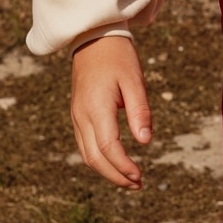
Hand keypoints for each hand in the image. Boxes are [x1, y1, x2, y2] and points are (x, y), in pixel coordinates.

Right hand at [71, 36, 151, 189]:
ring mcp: (77, 116)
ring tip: (130, 180)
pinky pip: (85, 145)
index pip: (109, 148)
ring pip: (87, 155)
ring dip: (107, 171)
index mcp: (96, 107)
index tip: (140, 177)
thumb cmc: (118, 57)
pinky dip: (99, 160)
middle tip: (138, 184)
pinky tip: (115, 163)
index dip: (124, 166)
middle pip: (94, 158)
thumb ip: (140, 111)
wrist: (93, 38)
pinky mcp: (78, 115)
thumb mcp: (134, 80)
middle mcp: (82, 115)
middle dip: (115, 176)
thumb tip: (145, 142)